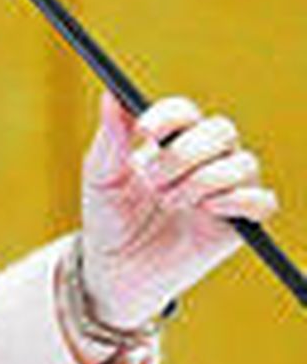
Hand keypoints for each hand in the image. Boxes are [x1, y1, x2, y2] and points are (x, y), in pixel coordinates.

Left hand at [80, 93, 277, 327]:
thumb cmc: (108, 216)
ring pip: (244, 163)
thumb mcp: (101, 176)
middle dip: (186, 153)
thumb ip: (111, 138)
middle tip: (153, 181)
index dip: (170, 115)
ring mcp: (224, 190)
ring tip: (169, 202)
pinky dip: (237, 201)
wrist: (116, 268)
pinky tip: (206, 210)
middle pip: (221, 130)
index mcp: (170, 140)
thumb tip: (111, 94)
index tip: (145, 131)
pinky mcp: (239, 224)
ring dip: (204, 180)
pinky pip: (262, 201)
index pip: (184, 112)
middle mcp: (204, 159)